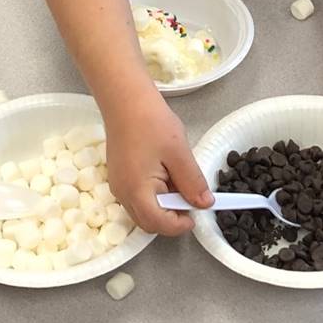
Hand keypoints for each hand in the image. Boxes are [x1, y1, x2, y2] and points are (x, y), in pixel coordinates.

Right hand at [103, 93, 210, 236]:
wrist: (124, 98)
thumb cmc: (150, 122)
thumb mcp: (179, 153)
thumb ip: (192, 182)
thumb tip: (204, 204)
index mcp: (137, 191)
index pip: (159, 224)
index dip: (180, 225)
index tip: (198, 213)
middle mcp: (123, 194)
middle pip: (149, 222)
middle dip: (172, 218)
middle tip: (190, 197)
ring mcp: (118, 185)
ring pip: (143, 210)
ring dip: (163, 206)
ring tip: (178, 179)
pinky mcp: (119, 176)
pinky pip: (138, 196)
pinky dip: (154, 194)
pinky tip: (165, 172)